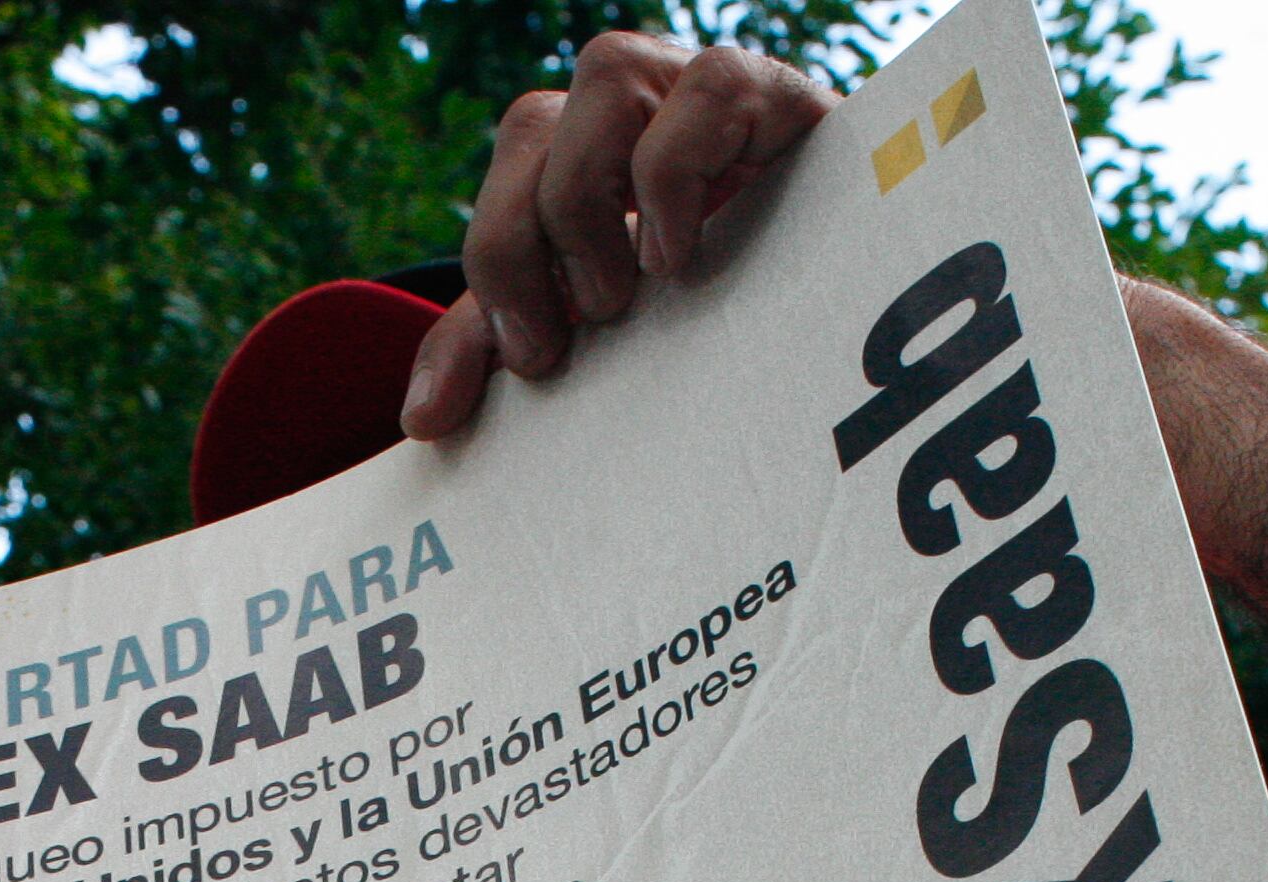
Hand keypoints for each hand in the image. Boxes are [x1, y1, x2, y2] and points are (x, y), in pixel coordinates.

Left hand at [400, 34, 832, 439]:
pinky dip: (679, 169)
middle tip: (586, 326)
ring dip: (596, 193)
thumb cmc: (708, 312)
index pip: (503, 174)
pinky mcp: (777, 93)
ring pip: (604, 76)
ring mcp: (700, 85)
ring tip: (637, 288)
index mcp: (576, 151)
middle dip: (530, 238)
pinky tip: (684, 252)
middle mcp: (630, 104)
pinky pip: (711, 85)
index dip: (494, 262)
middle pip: (530, 121)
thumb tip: (422, 420)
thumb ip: (500, 352)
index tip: (535, 359)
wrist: (846, 296)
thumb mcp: (594, 329)